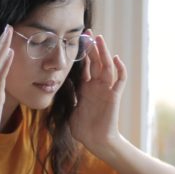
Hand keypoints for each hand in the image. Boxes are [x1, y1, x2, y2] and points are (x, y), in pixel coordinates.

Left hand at [69, 30, 126, 151]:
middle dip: (93, 47)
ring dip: (104, 53)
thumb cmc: (83, 128)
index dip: (82, 53)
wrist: (95, 141)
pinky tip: (116, 59)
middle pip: (96, 62)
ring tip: (100, 39)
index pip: (85, 66)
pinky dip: (120, 69)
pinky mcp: (114, 97)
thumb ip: (66, 96)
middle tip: (89, 32)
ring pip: (107, 67)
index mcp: (86, 88)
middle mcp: (97, 86)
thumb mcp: (69, 108)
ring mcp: (106, 90)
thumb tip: (54, 86)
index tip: (77, 40)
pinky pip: (120, 81)